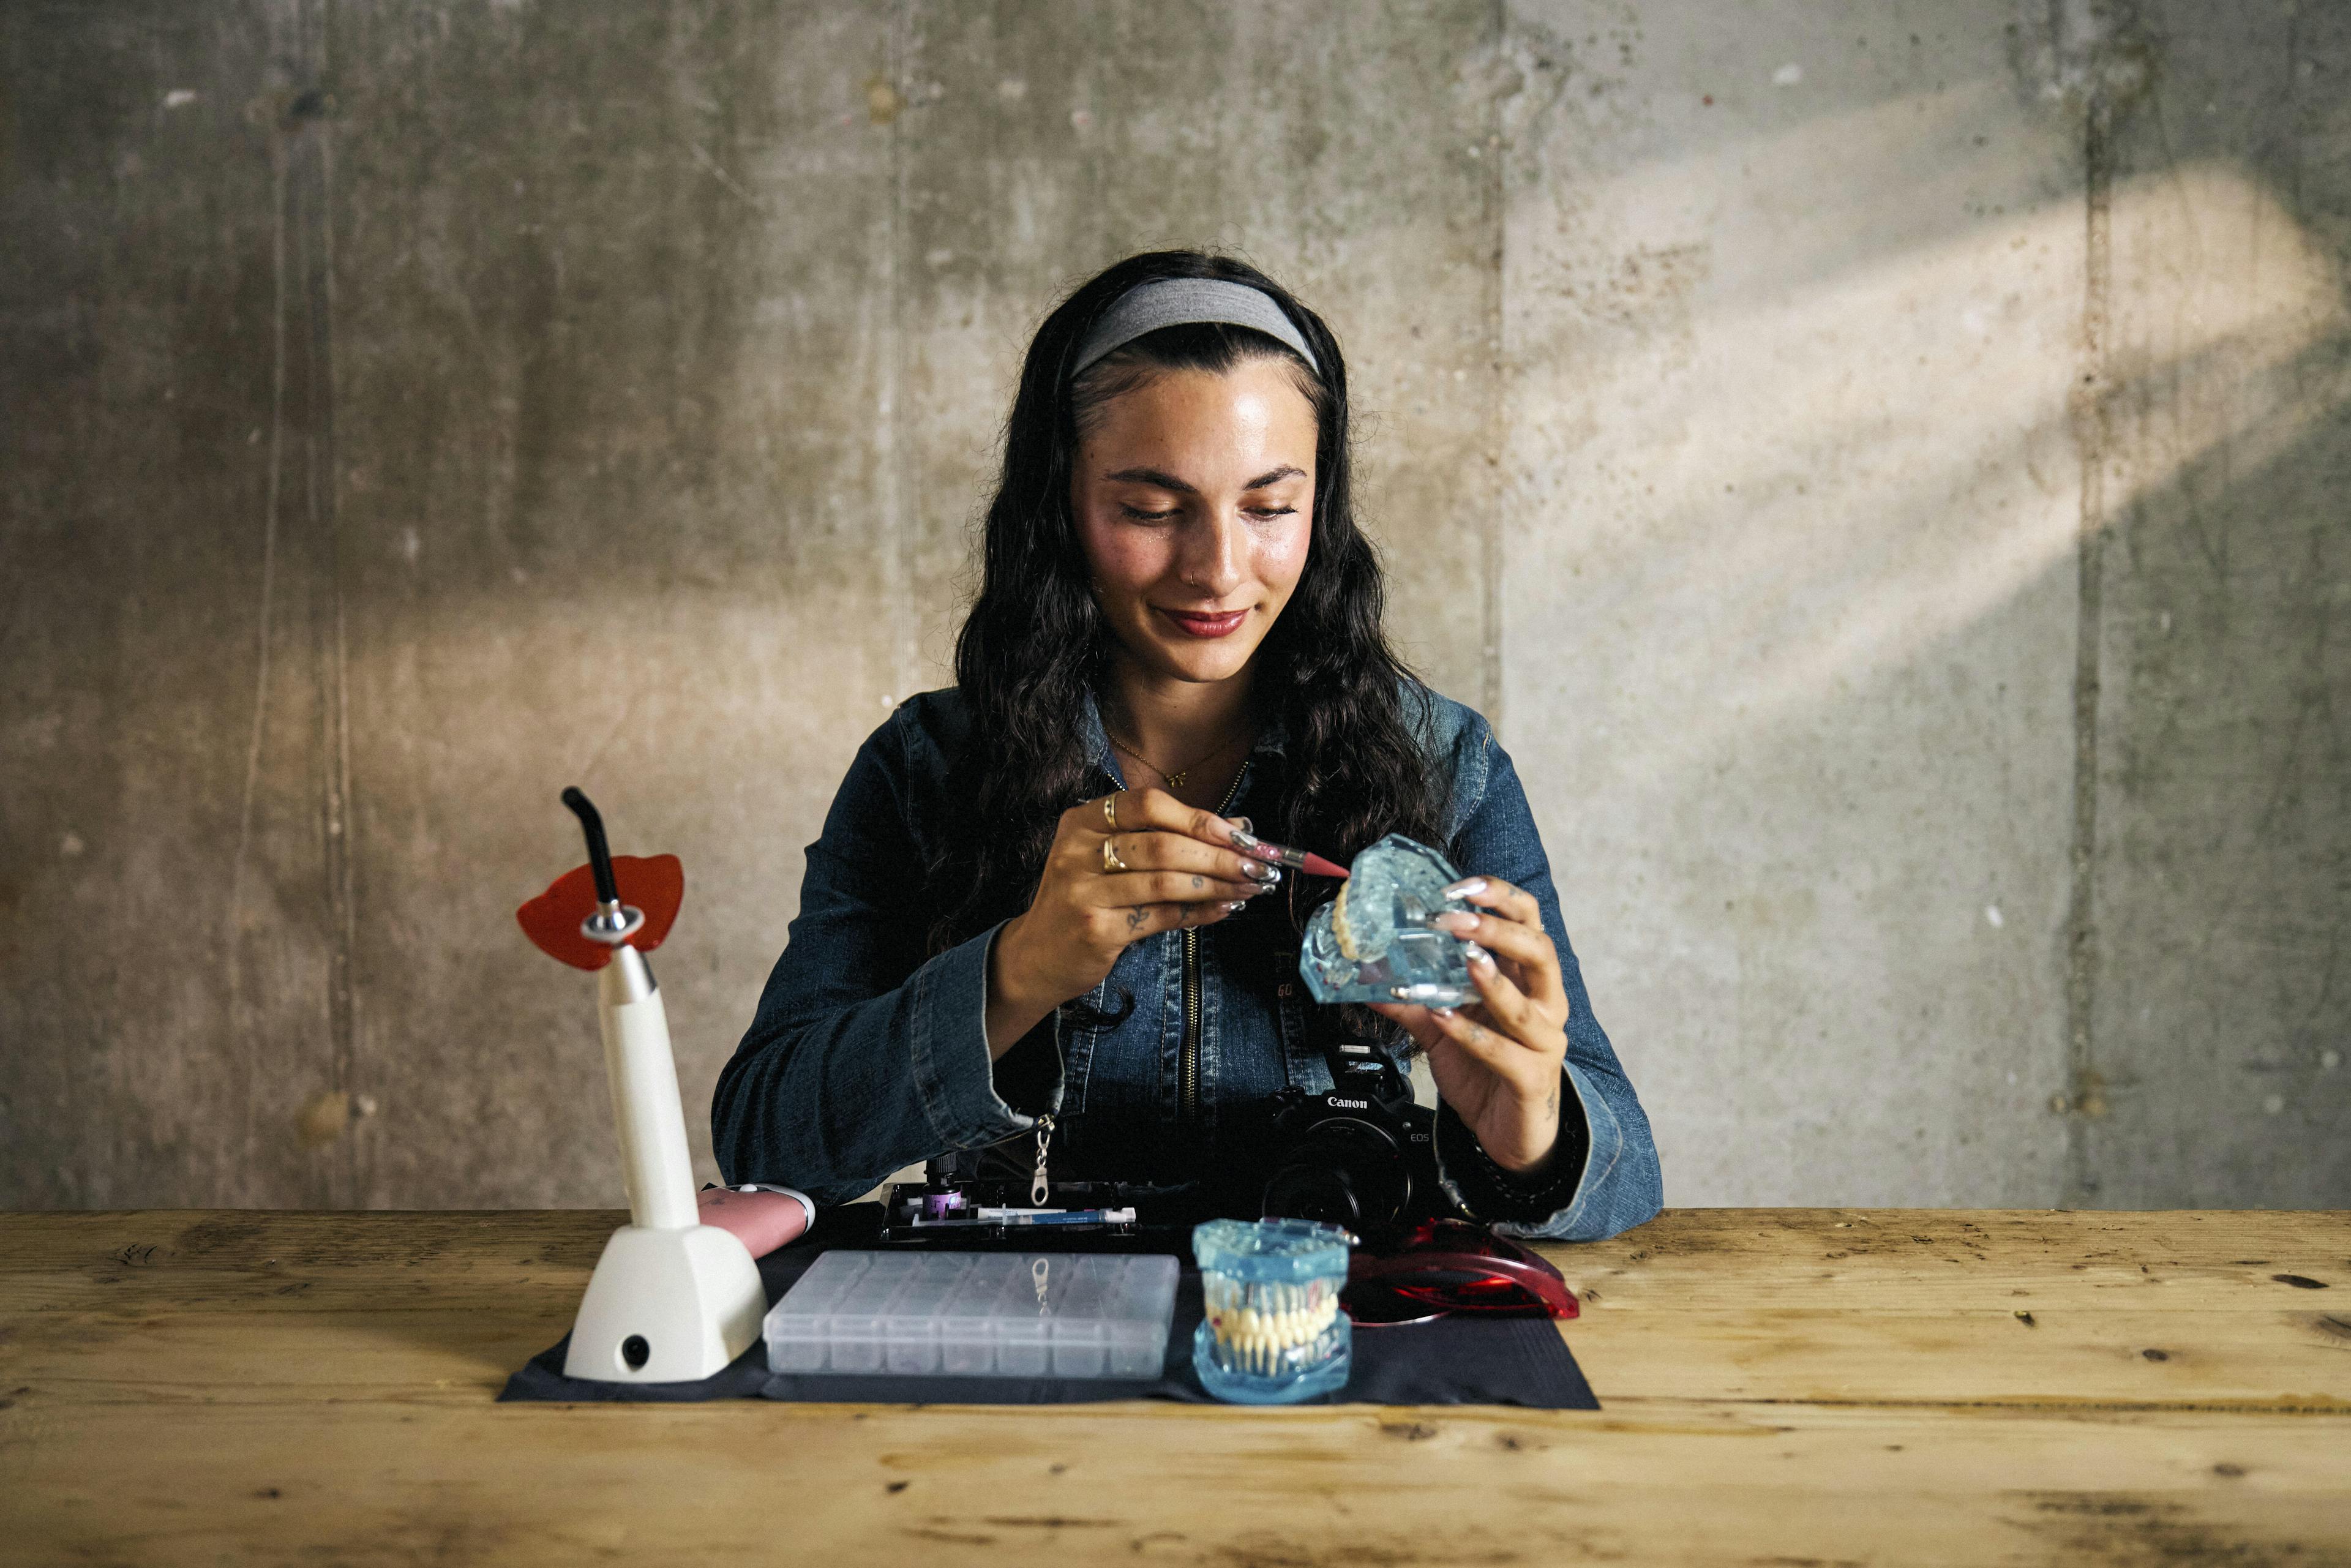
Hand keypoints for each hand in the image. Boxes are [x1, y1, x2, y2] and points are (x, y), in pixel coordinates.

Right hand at [985, 787, 1276, 1053]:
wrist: (1036, 955)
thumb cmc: (1085, 899)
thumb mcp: (1111, 860)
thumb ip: (1166, 839)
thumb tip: (1238, 830)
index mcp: (1082, 821)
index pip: (1147, 804)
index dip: (1197, 817)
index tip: (1239, 834)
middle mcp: (1078, 850)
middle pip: (1162, 844)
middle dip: (1219, 856)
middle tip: (1257, 866)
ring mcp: (1083, 890)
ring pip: (1165, 881)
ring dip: (1217, 885)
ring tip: (1250, 888)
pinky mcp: (1096, 928)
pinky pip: (1161, 916)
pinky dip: (1200, 912)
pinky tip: (1224, 910)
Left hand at [1370, 875, 1569, 1175]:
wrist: (1508, 1134)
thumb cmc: (1486, 1072)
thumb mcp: (1441, 1029)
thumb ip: (1412, 1000)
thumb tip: (1368, 978)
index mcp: (1525, 979)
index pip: (1527, 921)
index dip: (1499, 897)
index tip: (1459, 887)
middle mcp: (1544, 1003)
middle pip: (1538, 950)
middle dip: (1497, 929)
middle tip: (1455, 920)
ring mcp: (1544, 1041)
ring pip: (1529, 1003)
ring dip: (1493, 979)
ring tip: (1465, 959)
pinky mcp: (1532, 1078)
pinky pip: (1506, 1052)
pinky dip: (1473, 1034)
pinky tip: (1445, 1020)